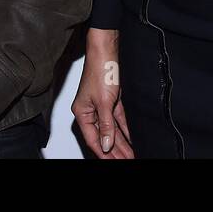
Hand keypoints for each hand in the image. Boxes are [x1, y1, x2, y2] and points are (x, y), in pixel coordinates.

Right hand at [72, 28, 133, 158]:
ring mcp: (101, 105)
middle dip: (115, 150)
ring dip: (121, 141)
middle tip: (127, 160)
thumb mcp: (104, 102)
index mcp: (82, 113)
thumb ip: (106, 125)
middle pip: (103, 135)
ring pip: (112, 128)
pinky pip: (118, 118)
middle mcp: (90, 110)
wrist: (106, 49)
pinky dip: (124, 128)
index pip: (93, 139)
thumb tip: (106, 145)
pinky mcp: (111, 98)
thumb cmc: (100, 70)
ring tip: (131, 153)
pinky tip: (131, 137)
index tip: (116, 162)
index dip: (104, 153)